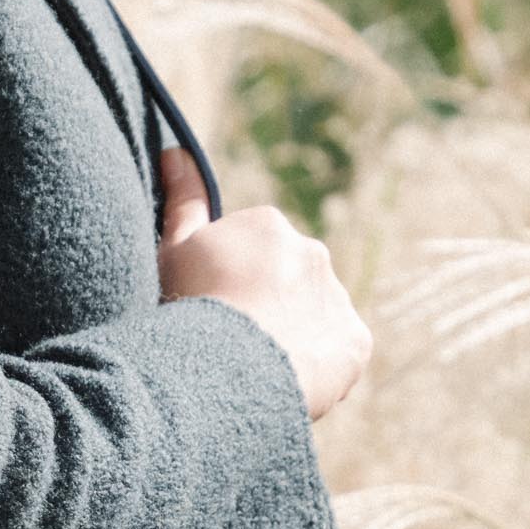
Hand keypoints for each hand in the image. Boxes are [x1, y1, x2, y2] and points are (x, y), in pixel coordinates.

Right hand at [155, 149, 371, 422]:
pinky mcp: (356, 342)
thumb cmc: (190, 307)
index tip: (209, 309)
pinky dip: (317, 365)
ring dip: (292, 336)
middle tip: (231, 341)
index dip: (225, 285)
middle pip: (285, 283)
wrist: (229, 367)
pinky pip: (337, 352)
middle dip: (265, 306)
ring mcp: (337, 296)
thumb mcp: (173, 251)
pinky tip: (284, 379)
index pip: (249, 255)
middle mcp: (311, 251)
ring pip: (313, 317)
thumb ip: (182, 200)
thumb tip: (177, 150)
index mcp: (268, 225)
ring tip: (257, 367)